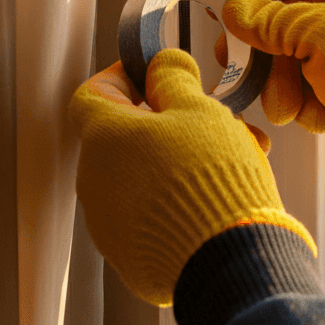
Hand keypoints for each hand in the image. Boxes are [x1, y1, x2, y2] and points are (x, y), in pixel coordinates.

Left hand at [70, 49, 316, 305]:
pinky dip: (178, 202)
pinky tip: (219, 197)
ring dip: (177, 163)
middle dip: (165, 125)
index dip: (122, 78)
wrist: (229, 260)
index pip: (92, 94)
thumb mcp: (199, 109)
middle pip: (123, 138)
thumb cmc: (211, 179)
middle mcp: (95, 182)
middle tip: (209, 121)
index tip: (153, 74)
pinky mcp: (131, 258)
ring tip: (232, 161)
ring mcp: (109, 225)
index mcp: (104, 138)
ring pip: (142, 178)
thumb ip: (173, 78)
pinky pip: (151, 218)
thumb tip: (161, 64)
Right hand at [221, 0, 324, 208]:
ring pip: (287, 60)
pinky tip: (320, 118)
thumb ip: (268, 20)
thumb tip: (233, 9)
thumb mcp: (313, 34)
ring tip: (289, 108)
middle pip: (281, 21)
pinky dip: (304, 105)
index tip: (221, 10)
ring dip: (281, 86)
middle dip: (262, 51)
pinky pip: (302, 89)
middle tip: (233, 66)